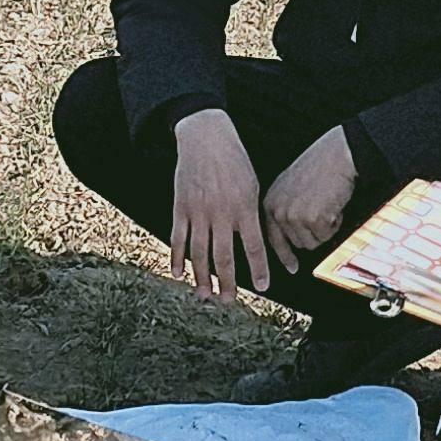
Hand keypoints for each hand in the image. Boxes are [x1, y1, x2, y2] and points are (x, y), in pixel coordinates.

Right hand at [168, 109, 272, 297]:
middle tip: (228, 302)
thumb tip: (256, 243)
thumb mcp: (252, 185)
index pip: (254, 247)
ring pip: (199, 253)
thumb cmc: (234, 161)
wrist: (205, 137)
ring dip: (201, 278)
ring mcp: (198, 212)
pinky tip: (178, 275)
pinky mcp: (180, 208)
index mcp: (244, 207)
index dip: (259, 269)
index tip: (263, 288)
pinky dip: (177, 258)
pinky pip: (178, 238)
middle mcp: (221, 213)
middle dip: (227, 283)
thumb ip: (252, 215)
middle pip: (224, 257)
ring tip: (204, 296)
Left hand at [261, 128, 361, 252]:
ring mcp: (293, 216)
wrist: (337, 155)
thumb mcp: (292, 187)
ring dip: (325, 228)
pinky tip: (334, 204)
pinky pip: (326, 236)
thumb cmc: (320, 166)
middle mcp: (277, 210)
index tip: (292, 267)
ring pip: (312, 243)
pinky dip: (335, 223)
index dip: (285, 255)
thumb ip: (287, 209)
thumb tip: (293, 235)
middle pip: (298, 244)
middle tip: (323, 211)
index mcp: (270, 202)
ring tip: (327, 204)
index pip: (273, 238)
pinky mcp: (311, 219)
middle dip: (314, 233)